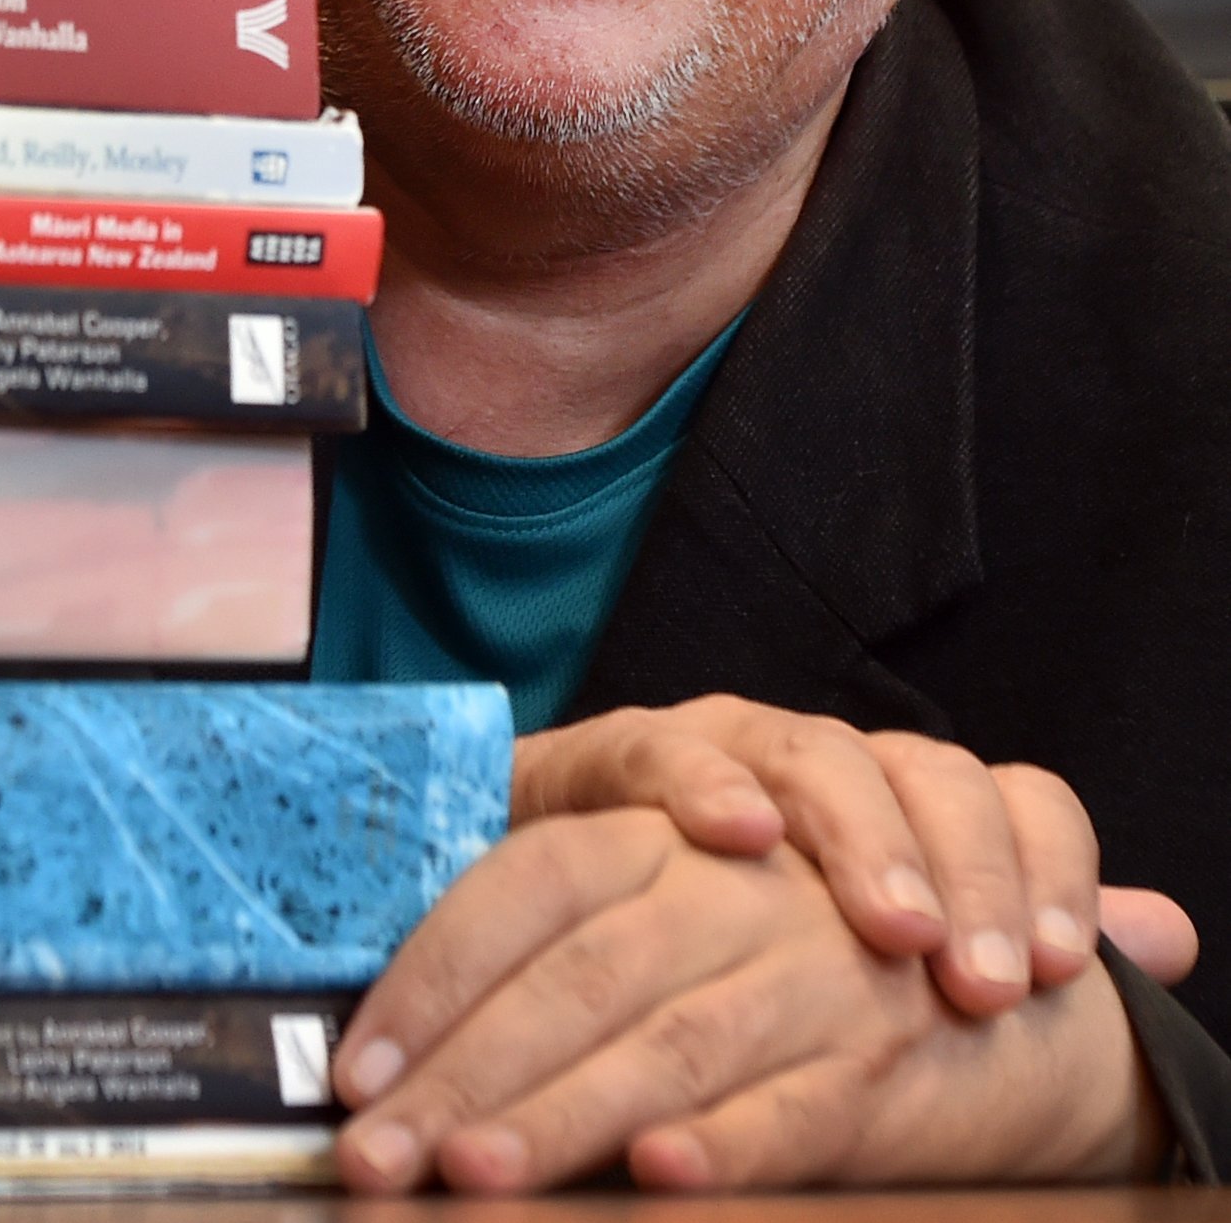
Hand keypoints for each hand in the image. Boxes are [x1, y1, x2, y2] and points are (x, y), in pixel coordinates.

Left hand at [333, 806, 1160, 1191]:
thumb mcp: (663, 910)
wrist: (977, 966)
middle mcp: (728, 887)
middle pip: (578, 972)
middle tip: (379, 1152)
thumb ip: (555, 953)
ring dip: (563, 1114)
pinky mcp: (882, 1062)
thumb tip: (398, 1047)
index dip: (433, 978)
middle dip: (467, 1072)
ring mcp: (811, 971)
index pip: (523, 888)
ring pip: (668, 1042)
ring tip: (474, 1172)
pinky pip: (794, 1107)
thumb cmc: (769, 945)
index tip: (357, 1070)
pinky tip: (656, 1178)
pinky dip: (725, 1143)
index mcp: (658, 832)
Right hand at [516, 696, 1198, 1010]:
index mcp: (902, 800)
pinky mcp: (610, 755)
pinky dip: (704, 785)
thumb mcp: (872, 948)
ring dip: (861, 839)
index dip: (1051, 875)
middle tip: (984, 982)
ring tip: (896, 928)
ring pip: (811, 755)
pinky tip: (740, 836)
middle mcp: (822, 757)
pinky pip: (662, 748)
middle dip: (966, 874)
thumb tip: (1173, 936)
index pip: (1013, 799)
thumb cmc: (725, 932)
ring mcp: (719, 743)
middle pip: (923, 772)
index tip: (1061, 974)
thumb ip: (1011, 929)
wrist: (557, 895)